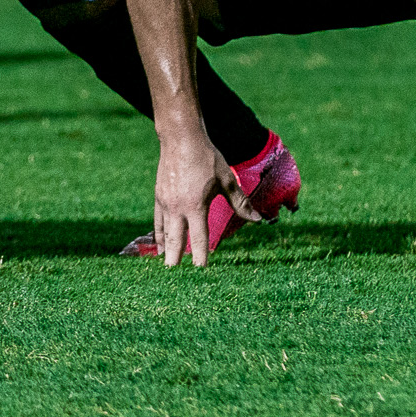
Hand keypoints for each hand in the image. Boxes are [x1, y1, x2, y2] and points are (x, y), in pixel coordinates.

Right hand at [151, 127, 257, 266]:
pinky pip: (158, 220)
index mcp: (195, 205)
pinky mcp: (159, 196)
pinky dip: (159, 234)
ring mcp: (165, 202)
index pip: (199, 237)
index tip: (202, 270)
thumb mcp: (226, 180)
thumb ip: (240, 202)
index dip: (201, 255)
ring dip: (165, 250)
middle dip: (175, 259)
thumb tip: (256, 219)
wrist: (180, 138)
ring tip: (166, 265)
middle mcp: (178, 207)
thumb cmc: (206, 158)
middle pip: (175, 240)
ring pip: (164, 232)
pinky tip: (159, 243)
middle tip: (175, 278)